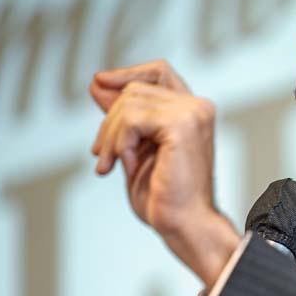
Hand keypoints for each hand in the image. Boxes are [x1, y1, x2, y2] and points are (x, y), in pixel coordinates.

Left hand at [89, 60, 238, 286]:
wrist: (185, 224)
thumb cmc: (166, 197)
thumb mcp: (135, 149)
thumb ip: (123, 117)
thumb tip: (97, 84)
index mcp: (193, 112)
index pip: (158, 72)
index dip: (127, 73)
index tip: (98, 82)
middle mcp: (198, 107)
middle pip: (135, 89)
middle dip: (109, 121)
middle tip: (100, 155)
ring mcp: (193, 114)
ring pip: (130, 102)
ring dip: (111, 136)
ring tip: (109, 164)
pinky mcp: (182, 125)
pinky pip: (133, 119)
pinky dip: (119, 142)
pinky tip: (123, 164)